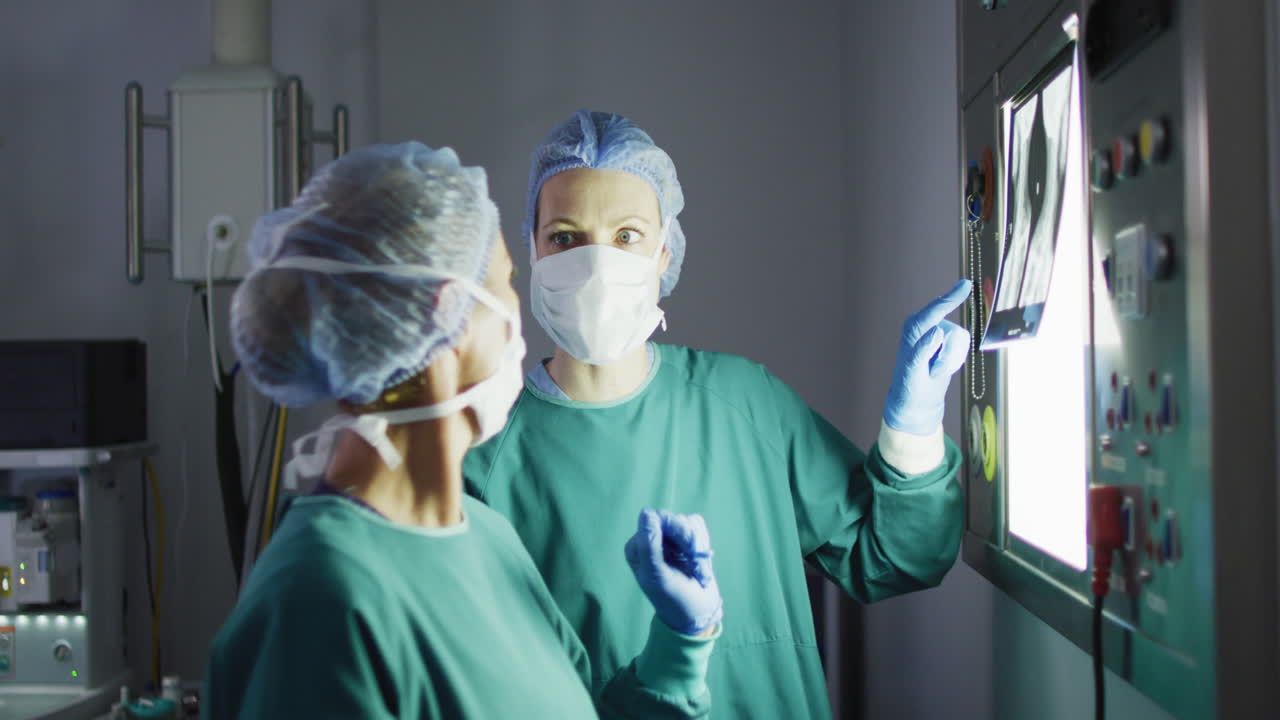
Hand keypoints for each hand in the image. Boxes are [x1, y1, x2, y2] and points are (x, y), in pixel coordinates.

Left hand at [624, 509, 722, 635]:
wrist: (698, 613)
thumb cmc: (673, 600)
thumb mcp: (657, 577)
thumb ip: (649, 546)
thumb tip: (647, 514)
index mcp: (638, 547)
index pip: (655, 518)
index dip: (674, 530)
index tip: (684, 552)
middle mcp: (652, 539)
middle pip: (674, 518)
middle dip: (690, 542)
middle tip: (696, 568)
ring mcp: (670, 538)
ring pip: (689, 522)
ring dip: (699, 549)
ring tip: (698, 572)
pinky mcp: (686, 539)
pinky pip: (698, 526)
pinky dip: (704, 546)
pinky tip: (701, 565)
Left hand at [883, 280, 972, 435]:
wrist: (917, 400)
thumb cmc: (910, 385)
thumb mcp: (913, 370)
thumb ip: (922, 350)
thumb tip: (936, 331)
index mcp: (914, 327)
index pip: (936, 310)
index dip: (952, 297)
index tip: (967, 284)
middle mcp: (927, 326)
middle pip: (954, 332)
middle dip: (949, 355)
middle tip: (934, 370)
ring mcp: (939, 333)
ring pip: (961, 341)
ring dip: (952, 360)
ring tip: (935, 370)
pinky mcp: (949, 341)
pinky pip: (964, 347)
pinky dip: (956, 361)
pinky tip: (942, 368)